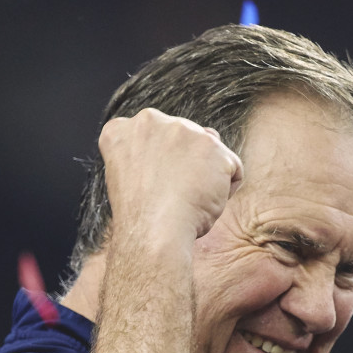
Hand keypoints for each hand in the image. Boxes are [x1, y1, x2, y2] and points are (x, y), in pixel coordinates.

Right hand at [98, 108, 243, 244]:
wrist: (154, 232)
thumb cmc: (144, 218)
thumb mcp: (134, 178)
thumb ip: (153, 156)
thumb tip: (202, 137)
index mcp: (120, 130)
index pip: (151, 140)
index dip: (159, 168)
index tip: (155, 188)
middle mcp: (149, 120)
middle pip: (183, 140)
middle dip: (186, 166)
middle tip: (173, 196)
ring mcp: (181, 129)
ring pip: (208, 152)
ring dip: (205, 177)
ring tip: (188, 200)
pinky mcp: (211, 145)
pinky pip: (232, 168)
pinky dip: (226, 190)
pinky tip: (207, 203)